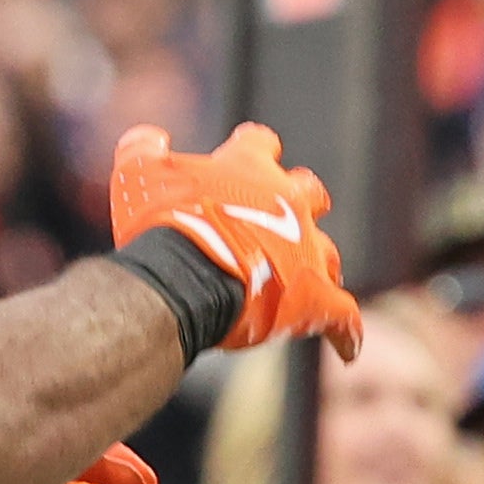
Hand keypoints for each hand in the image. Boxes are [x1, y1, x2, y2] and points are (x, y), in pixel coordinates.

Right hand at [110, 122, 362, 360]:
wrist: (185, 277)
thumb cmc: (161, 223)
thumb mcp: (137, 175)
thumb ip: (142, 149)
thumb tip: (150, 135)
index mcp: (247, 168)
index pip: (258, 142)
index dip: (252, 147)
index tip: (246, 150)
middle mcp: (288, 201)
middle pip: (309, 191)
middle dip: (300, 199)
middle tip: (284, 213)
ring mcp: (308, 249)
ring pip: (328, 252)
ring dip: (316, 261)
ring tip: (305, 276)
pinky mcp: (318, 299)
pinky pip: (342, 317)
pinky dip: (344, 332)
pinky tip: (347, 348)